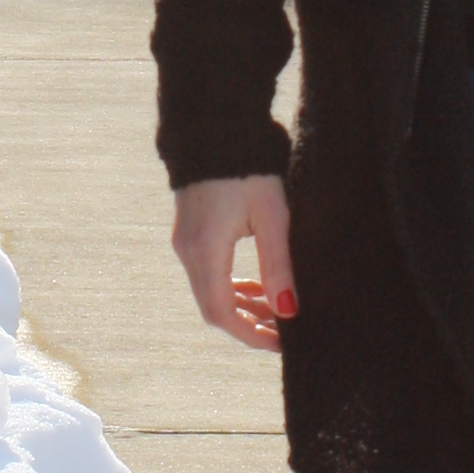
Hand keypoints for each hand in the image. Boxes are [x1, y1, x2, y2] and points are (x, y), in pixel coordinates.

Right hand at [171, 173, 296, 347]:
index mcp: (205, 251)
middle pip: (214, 307)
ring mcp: (185, 241)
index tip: (281, 344)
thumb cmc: (248, 169)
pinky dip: (231, 286)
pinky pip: (207, 272)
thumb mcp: (272, 216)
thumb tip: (288, 310)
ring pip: (210, 291)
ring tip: (277, 310)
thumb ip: (278, 265)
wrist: (215, 127)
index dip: (251, 335)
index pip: (222, 314)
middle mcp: (188, 251)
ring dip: (241, 306)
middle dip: (249, 324)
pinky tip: (256, 286)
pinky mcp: (190, 231)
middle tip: (284, 331)